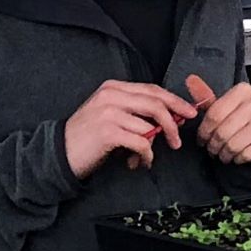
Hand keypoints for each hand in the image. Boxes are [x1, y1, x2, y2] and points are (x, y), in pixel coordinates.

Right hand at [64, 79, 198, 177]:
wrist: (59, 153)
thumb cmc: (89, 137)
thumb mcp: (111, 116)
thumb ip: (136, 112)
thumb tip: (170, 118)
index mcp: (114, 87)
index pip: (152, 90)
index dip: (174, 101)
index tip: (190, 113)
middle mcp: (111, 95)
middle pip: (155, 103)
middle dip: (173, 121)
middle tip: (179, 140)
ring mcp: (109, 112)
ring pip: (149, 126)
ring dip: (153, 146)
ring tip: (143, 158)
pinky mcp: (108, 132)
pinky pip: (141, 142)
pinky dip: (146, 155)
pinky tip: (140, 162)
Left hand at [186, 74, 250, 165]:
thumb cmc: (242, 121)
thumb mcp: (223, 107)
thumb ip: (206, 97)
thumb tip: (190, 80)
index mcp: (244, 90)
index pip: (215, 113)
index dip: (204, 131)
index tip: (202, 140)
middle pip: (223, 130)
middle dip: (213, 145)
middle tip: (212, 150)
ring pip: (234, 144)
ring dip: (225, 154)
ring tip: (223, 155)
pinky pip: (248, 154)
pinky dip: (239, 159)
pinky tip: (237, 157)